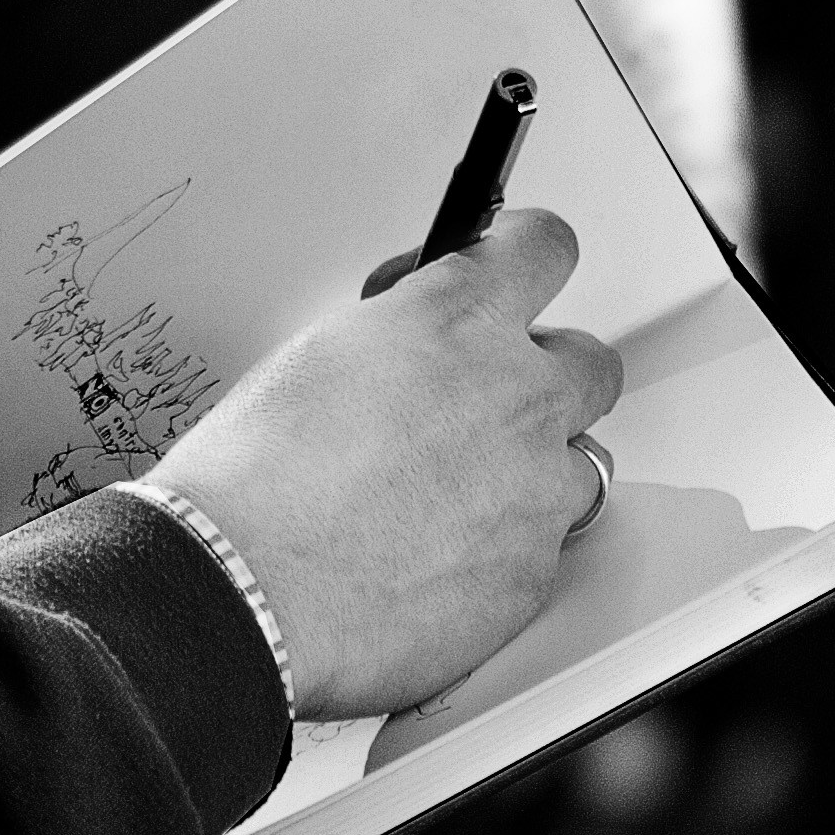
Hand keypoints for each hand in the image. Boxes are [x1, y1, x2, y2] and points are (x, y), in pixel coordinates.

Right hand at [146, 208, 626, 719]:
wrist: (244, 584)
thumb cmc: (255, 476)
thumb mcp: (323, 354)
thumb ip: (405, 340)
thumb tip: (420, 354)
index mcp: (459, 320)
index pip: (545, 250)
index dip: (527, 261)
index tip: (514, 275)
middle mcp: (518, 395)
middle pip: (591, 365)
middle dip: (544, 379)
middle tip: (483, 403)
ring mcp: (536, 489)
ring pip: (578, 466)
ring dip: (534, 472)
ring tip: (456, 497)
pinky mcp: (531, 574)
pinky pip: (543, 551)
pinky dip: (502, 552)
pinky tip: (435, 559)